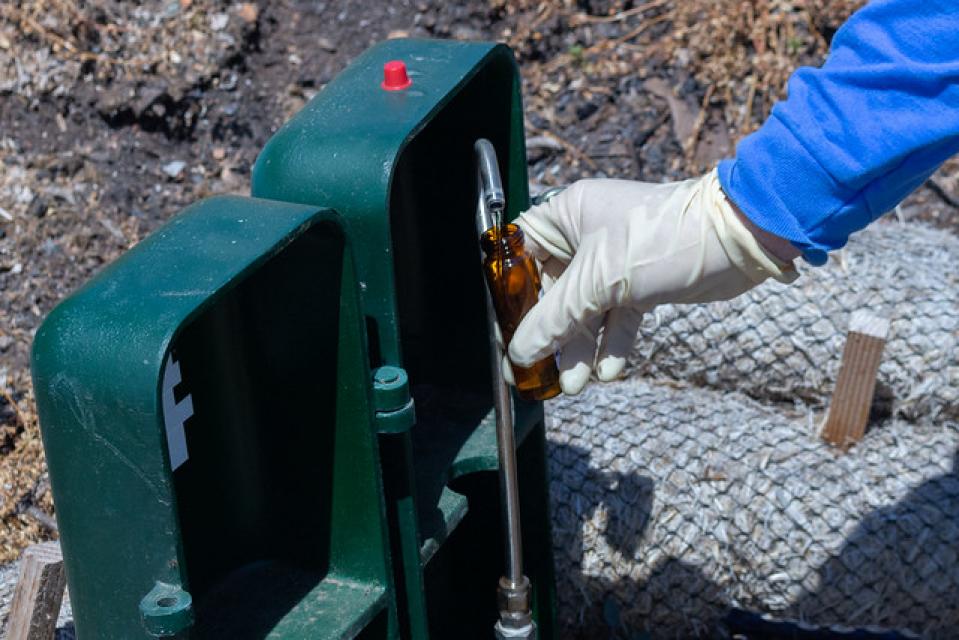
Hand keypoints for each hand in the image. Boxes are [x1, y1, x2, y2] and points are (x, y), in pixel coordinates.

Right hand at [509, 169, 797, 394]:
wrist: (737, 241)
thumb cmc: (662, 239)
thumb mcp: (598, 280)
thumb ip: (555, 319)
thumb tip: (519, 352)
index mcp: (565, 216)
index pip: (519, 258)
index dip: (510, 298)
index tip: (505, 335)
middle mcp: (585, 236)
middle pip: (551, 292)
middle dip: (548, 335)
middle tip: (534, 374)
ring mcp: (614, 261)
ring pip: (584, 311)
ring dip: (579, 348)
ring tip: (574, 384)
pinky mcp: (640, 283)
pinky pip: (615, 318)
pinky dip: (612, 343)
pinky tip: (608, 371)